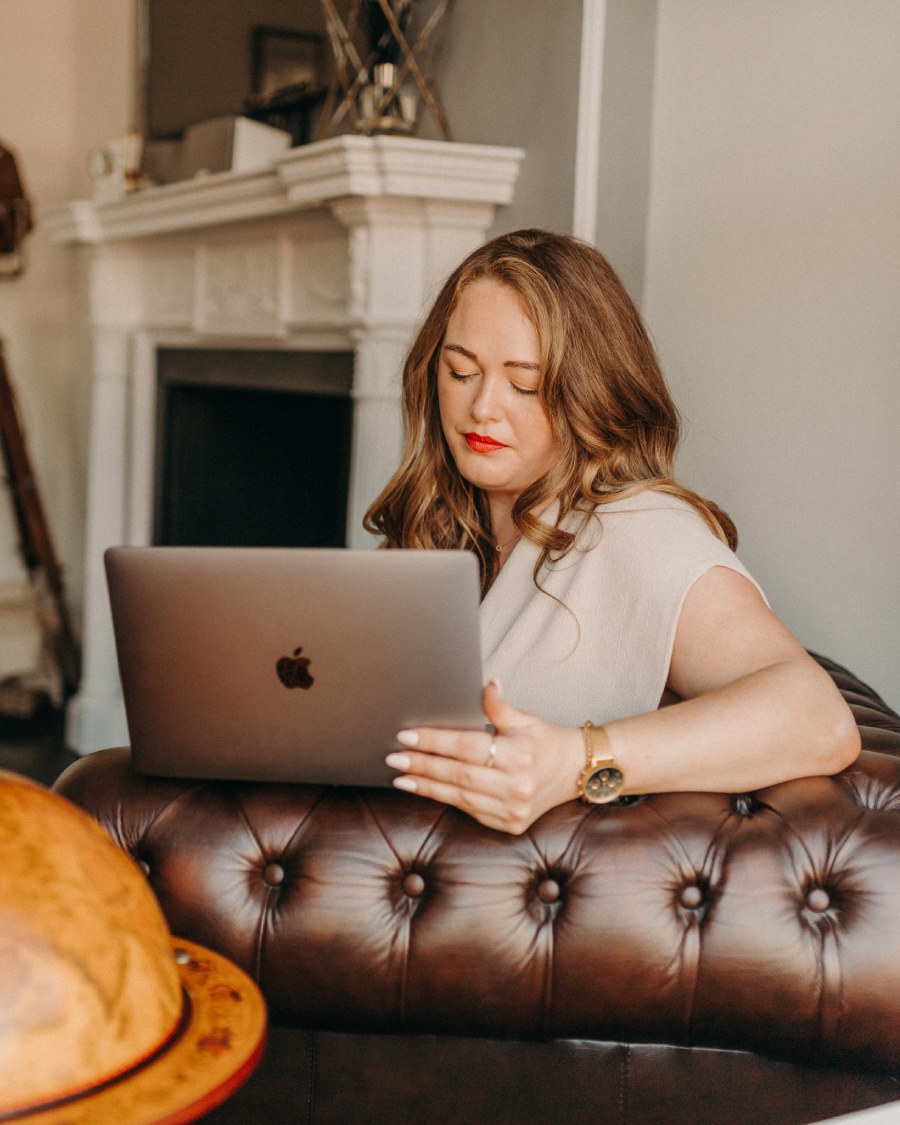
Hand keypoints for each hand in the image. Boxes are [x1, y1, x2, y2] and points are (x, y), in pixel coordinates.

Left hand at [386, 681, 583, 833]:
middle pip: (457, 774)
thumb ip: (500, 707)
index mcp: (518, 755)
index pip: (466, 747)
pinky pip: (470, 810)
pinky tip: (427, 790)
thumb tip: (486, 685)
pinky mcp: (510, 824)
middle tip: (393, 758)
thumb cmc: (547, 742)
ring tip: (401, 777)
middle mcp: (516, 785)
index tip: (407, 736)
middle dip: (422, 766)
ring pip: (459, 797)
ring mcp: (513, 809)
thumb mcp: (526, 719)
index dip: (434, 742)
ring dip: (426, 787)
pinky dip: (446, 800)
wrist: (576, 772)